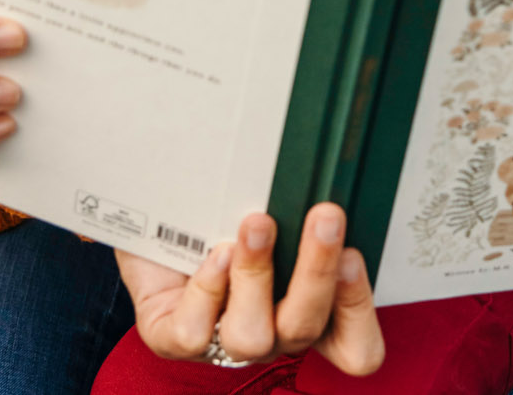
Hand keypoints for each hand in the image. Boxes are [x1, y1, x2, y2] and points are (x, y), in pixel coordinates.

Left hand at [117, 205, 383, 373]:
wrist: (155, 224)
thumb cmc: (219, 218)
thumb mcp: (271, 209)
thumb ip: (301, 206)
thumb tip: (329, 165)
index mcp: (303, 312)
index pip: (354, 347)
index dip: (357, 310)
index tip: (352, 253)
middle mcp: (269, 334)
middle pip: (306, 329)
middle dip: (317, 270)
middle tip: (324, 215)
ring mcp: (220, 342)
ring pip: (252, 337)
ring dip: (257, 276)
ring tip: (256, 224)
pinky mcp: (174, 338)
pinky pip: (195, 332)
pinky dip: (209, 290)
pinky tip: (215, 252)